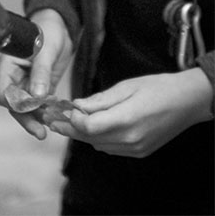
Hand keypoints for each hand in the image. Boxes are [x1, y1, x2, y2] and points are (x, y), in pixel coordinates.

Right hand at [0, 8, 73, 139]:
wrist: (60, 27)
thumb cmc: (47, 31)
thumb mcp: (45, 50)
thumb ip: (41, 72)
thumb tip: (37, 96)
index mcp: (7, 66)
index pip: (3, 93)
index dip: (15, 105)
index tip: (31, 110)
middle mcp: (13, 77)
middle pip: (14, 105)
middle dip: (26, 119)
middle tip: (40, 132)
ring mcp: (26, 84)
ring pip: (27, 109)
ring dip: (38, 118)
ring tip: (52, 127)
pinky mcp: (39, 88)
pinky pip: (39, 105)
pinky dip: (47, 112)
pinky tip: (57, 117)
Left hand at [48, 68, 212, 156]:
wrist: (187, 102)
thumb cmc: (157, 88)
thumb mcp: (126, 86)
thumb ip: (100, 100)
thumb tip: (76, 105)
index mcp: (126, 120)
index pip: (88, 127)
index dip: (72, 119)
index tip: (62, 109)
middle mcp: (130, 139)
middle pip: (89, 138)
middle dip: (70, 128)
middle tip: (53, 119)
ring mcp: (136, 149)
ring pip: (98, 145)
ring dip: (83, 134)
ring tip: (68, 121)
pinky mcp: (140, 152)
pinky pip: (110, 148)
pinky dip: (98, 138)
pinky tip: (92, 126)